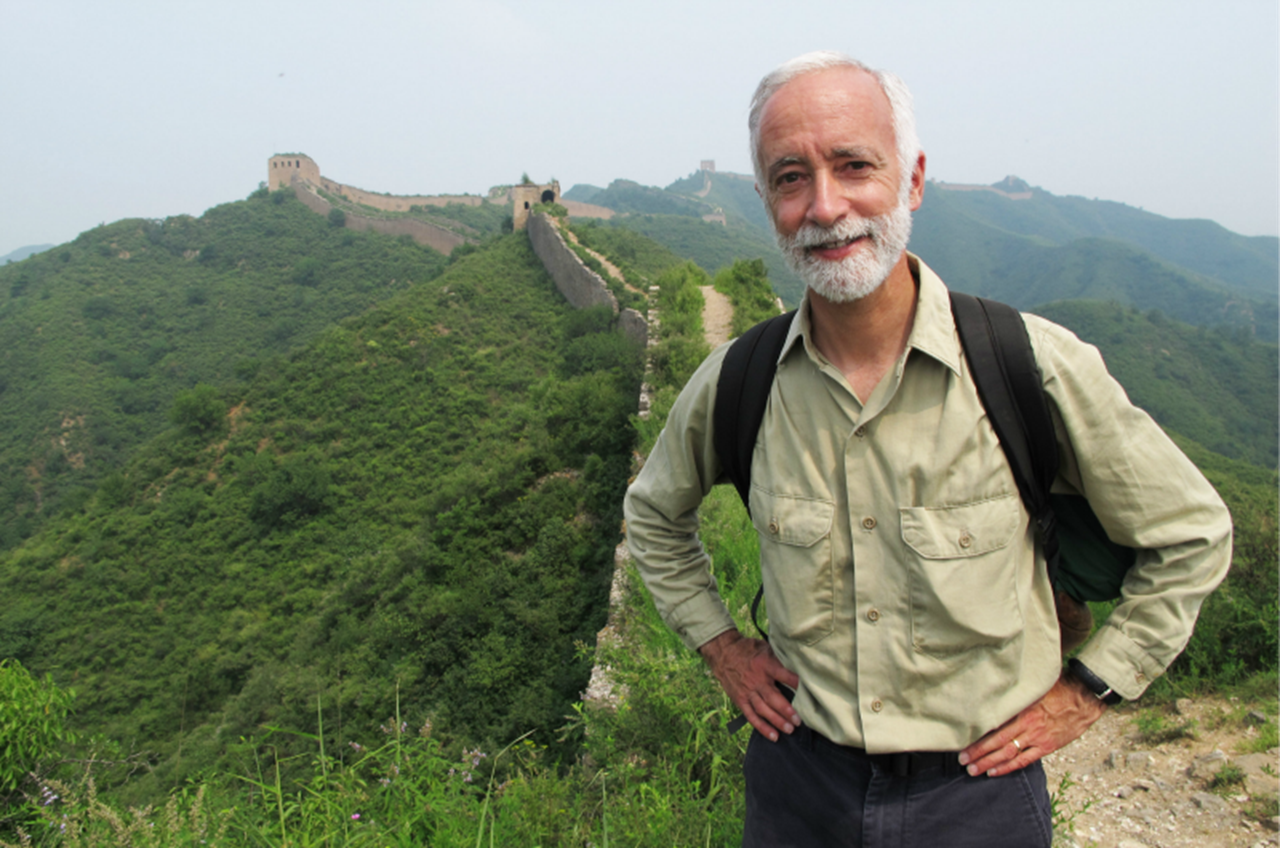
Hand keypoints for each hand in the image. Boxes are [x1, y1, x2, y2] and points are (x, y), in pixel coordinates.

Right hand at [698, 629, 800, 741]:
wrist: (724, 653)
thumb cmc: (749, 650)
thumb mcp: (765, 647)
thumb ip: (779, 657)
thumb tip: (799, 664)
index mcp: (764, 664)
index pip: (783, 674)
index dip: (796, 682)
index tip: (808, 690)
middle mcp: (756, 680)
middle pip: (772, 697)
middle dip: (786, 710)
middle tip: (798, 720)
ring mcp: (747, 692)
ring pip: (763, 709)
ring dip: (776, 721)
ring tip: (790, 729)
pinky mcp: (740, 700)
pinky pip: (751, 716)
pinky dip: (762, 727)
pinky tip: (773, 736)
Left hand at [958, 672, 1106, 776]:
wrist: (1083, 698)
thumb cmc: (1058, 688)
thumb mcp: (1033, 687)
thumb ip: (1015, 694)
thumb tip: (993, 692)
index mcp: (1022, 710)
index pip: (994, 727)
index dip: (978, 737)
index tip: (962, 743)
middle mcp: (1027, 726)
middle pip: (997, 743)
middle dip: (978, 753)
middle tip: (963, 760)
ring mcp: (1037, 738)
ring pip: (1008, 754)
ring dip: (989, 763)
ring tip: (973, 770)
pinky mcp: (1047, 746)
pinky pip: (1025, 760)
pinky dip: (1008, 767)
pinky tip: (995, 771)